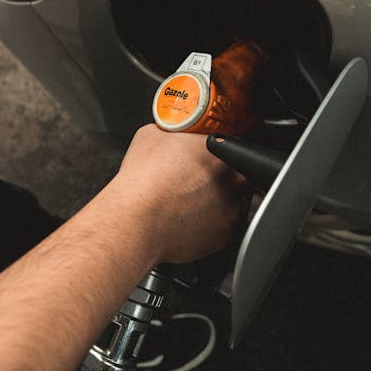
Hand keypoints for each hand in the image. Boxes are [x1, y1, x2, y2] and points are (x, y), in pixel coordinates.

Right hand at [111, 124, 248, 264]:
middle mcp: (231, 183)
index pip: (232, 147)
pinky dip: (210, 225)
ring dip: (216, 201)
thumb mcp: (151, 135)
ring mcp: (230, 212)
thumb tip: (172, 134)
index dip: (218, 152)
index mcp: (219, 153)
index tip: (206, 156)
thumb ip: (173, 133)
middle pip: (236, 176)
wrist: (135, 221)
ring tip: (189, 202)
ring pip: (231, 204)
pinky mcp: (223, 238)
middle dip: (220, 177)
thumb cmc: (142, 182)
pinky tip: (188, 219)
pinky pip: (222, 228)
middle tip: (197, 179)